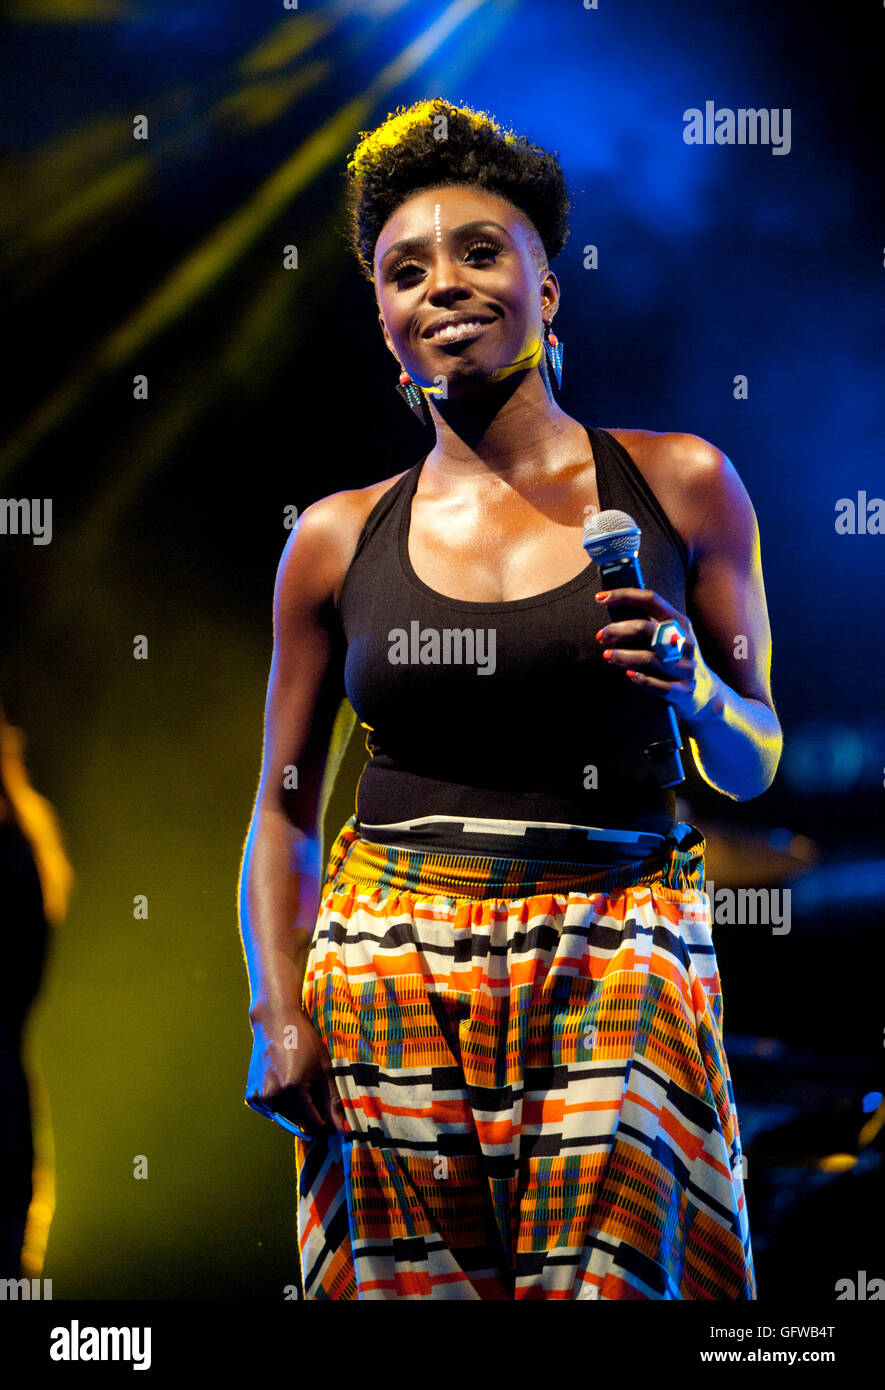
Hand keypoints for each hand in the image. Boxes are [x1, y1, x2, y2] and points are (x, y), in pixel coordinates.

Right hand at [245, 1004, 351, 1140]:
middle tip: (314, 1089)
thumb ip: (333, 1102)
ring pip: (286, 1120)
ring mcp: (259, 1098)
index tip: (333, 1115)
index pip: (313, 1127)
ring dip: (296, 1111)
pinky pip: (273, 1112)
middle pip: (299, 1125)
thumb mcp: (324, 1070)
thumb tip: (344, 1130)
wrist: (276, 1022)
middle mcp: (271, 1096)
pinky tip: (284, 1082)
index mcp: (292, 1089)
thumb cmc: (304, 1041)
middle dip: (311, 1115)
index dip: (326, 1125)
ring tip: (299, 1082)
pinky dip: (282, 1104)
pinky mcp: (251, 1097)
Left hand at [594, 587, 721, 721]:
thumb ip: (649, 622)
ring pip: (648, 658)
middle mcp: (684, 641)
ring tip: (607, 655)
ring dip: (623, 656)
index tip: (600, 597)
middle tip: (600, 636)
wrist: (704, 689)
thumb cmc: (676, 656)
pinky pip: (658, 685)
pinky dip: (641, 679)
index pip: (651, 600)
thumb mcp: (670, 634)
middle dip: (618, 630)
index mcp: (679, 622)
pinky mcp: (683, 689)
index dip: (624, 595)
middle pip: (645, 629)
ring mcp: (685, 666)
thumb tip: (612, 607)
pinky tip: (628, 674)